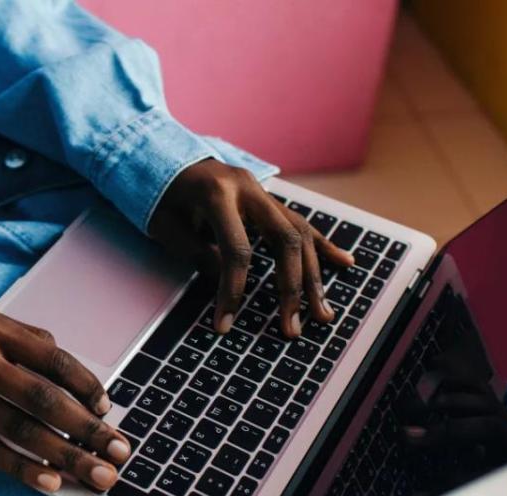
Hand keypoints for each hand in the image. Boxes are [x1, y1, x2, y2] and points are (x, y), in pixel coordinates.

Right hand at [0, 300, 131, 492]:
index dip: (85, 386)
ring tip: (96, 474)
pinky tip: (50, 482)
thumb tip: (71, 376)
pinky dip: (20, 468)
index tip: (107, 410)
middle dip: (87, 429)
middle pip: (43, 399)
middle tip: (119, 453)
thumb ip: (26, 340)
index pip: (52, 359)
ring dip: (64, 455)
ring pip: (19, 429)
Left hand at [150, 159, 353, 337]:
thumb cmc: (161, 197)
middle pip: (284, 241)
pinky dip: (323, 246)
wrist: (165, 158)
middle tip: (292, 327)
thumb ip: (199, 255)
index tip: (224, 324)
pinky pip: (301, 224)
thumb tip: (229, 285)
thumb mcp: (168, 227)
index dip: (232, 291)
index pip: (236, 250)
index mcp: (217, 194)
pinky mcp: (270, 200)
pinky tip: (345, 263)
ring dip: (313, 277)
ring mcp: (263, 193)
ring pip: (300, 235)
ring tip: (322, 314)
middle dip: (291, 288)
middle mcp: (248, 190)